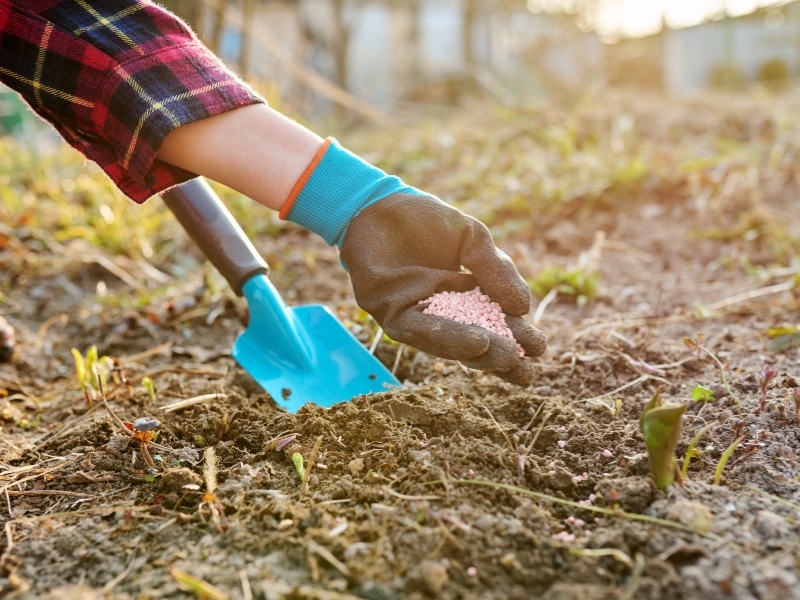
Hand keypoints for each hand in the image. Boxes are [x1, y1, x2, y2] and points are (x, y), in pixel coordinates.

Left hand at [340, 193, 546, 385]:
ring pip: (448, 343)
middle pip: (473, 345)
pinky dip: (447, 336)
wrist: (380, 203)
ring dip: (478, 352)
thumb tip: (522, 307)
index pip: (495, 326)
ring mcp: (416, 317)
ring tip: (505, 355)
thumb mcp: (473, 240)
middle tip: (526, 368)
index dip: (517, 339)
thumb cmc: (427, 221)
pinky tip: (475, 341)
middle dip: (501, 358)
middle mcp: (441, 315)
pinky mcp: (389, 313)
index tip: (540, 348)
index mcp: (466, 299)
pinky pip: (419, 329)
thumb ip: (496, 270)